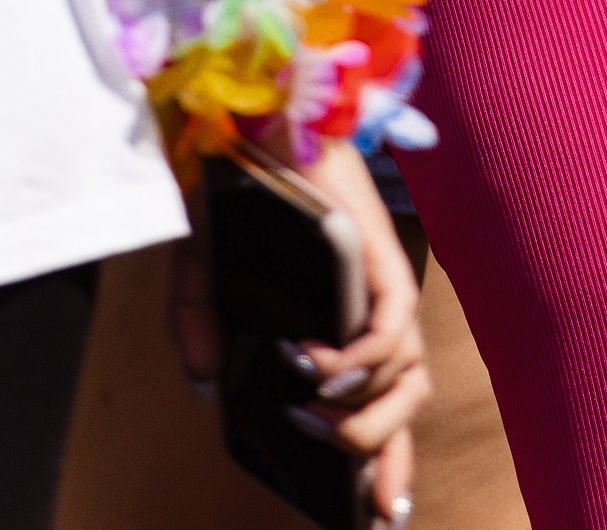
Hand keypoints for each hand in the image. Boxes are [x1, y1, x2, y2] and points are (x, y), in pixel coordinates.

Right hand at [168, 143, 428, 523]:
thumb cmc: (237, 189)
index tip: (380, 514)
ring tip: (320, 425)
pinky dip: (363, 360)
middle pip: (404, 399)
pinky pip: (392, 326)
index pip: (376, 400)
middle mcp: (368, 307)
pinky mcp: (381, 255)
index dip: (386, 460)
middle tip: (358, 497)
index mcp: (338, 320)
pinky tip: (321, 371)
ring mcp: (378, 282)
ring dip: (368, 414)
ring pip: (407, 372)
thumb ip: (200, 324)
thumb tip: (208, 381)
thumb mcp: (201, 270)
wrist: (251, 116)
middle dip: (386, 458)